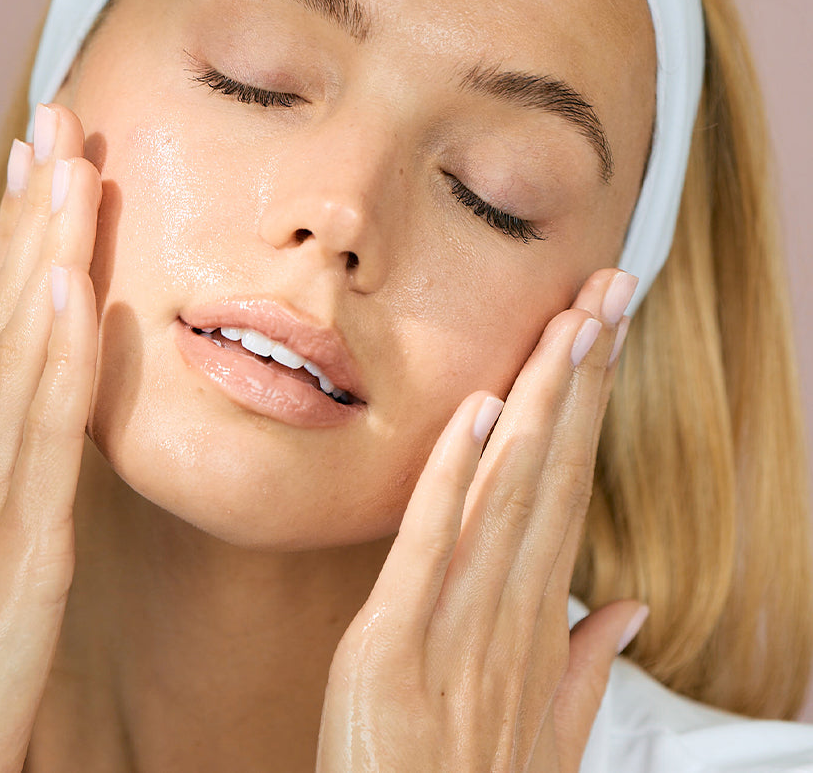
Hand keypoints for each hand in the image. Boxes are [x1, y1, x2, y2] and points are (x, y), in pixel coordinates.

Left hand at [316, 269, 647, 772]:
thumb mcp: (546, 734)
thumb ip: (587, 664)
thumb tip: (626, 608)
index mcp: (539, 617)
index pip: (572, 485)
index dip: (592, 406)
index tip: (606, 336)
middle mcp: (511, 609)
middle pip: (554, 469)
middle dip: (582, 375)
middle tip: (607, 291)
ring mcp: (458, 623)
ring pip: (509, 491)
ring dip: (540, 403)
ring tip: (568, 326)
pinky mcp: (393, 640)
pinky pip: (429, 545)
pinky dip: (454, 477)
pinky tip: (481, 412)